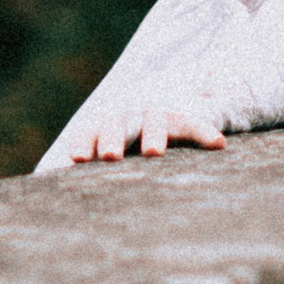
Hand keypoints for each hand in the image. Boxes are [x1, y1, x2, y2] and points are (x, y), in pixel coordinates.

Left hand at [66, 104, 227, 161]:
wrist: (176, 90)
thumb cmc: (135, 134)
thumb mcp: (115, 146)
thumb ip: (94, 166)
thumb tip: (66, 193)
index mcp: (106, 123)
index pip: (90, 130)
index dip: (84, 142)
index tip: (78, 159)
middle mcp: (129, 113)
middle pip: (117, 122)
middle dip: (113, 137)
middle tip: (111, 156)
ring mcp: (158, 110)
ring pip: (154, 120)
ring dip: (153, 134)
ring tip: (153, 152)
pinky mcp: (187, 113)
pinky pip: (196, 123)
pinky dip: (205, 133)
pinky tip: (218, 144)